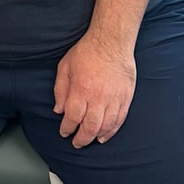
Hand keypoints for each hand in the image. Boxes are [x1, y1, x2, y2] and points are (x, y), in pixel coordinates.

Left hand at [53, 32, 135, 147]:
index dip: (67, 128)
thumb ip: (60, 90)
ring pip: (105, 126)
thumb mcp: (65, 66)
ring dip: (96, 137)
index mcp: (81, 89)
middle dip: (81, 138)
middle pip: (89, 127)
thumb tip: (58, 110)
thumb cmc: (86, 52)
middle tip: (76, 142)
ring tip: (90, 140)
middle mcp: (98, 97)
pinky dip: (112, 131)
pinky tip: (105, 136)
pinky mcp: (125, 98)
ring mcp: (114, 98)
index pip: (73, 117)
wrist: (111, 41)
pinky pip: (119, 120)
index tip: (64, 132)